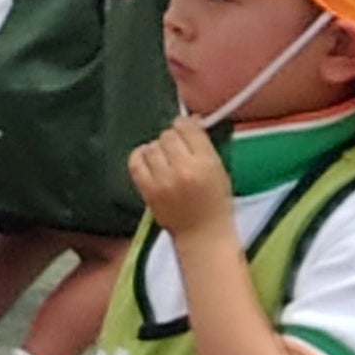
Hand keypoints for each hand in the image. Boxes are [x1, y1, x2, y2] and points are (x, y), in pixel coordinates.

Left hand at [128, 118, 233, 240]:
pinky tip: (147, 159)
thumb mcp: (220, 170)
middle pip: (167, 136)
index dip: (185, 125)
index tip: (186, 129)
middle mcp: (183, 169)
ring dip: (157, 149)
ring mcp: (163, 180)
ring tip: (165, 158)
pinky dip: (140, 156)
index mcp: (207, 163)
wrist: (202, 235)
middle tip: (177, 149)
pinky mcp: (147, 190)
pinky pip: (135, 162)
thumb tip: (188, 119)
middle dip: (172, 138)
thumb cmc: (215, 203)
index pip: (188, 128)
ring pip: (151, 147)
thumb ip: (204, 145)